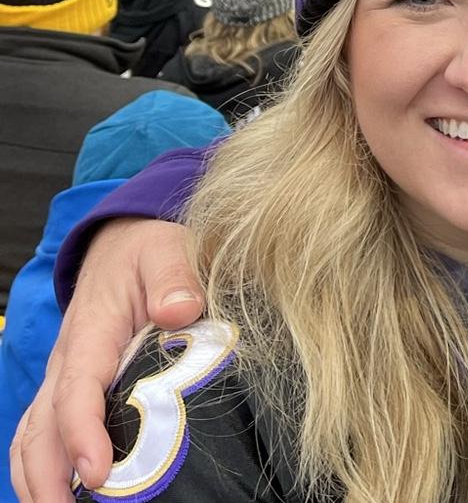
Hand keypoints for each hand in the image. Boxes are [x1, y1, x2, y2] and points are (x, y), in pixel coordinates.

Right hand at [9, 218, 202, 502]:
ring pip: (33, 438)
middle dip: (49, 479)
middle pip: (43, 430)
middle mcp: (68, 363)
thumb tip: (181, 310)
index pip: (77, 392)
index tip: (97, 472)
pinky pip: (40, 433)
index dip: (82, 435)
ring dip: (39, 480)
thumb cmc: (147, 249)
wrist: (122, 242)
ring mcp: (63, 378)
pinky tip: (62, 493)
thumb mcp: (166, 249)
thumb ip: (174, 277)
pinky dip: (40, 468)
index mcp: (91, 334)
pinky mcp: (70, 387)